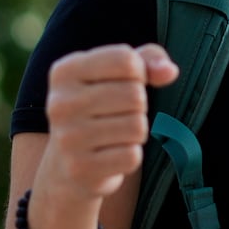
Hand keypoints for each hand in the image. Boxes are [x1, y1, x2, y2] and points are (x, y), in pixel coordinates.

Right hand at [42, 43, 179, 202]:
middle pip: (135, 95)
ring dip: (136, 132)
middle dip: (138, 106)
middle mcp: (60, 103)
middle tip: (119, 115)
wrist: (67, 164)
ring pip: (137, 126)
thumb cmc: (100, 109)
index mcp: (64, 71)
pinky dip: (130, 156)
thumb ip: (148, 60)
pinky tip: (110, 155)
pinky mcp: (80, 168)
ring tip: (115, 135)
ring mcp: (67, 137)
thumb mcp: (118, 75)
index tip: (125, 83)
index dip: (140, 73)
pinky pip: (132, 156)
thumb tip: (169, 72)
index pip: (126, 60)